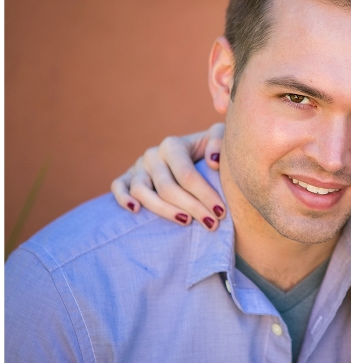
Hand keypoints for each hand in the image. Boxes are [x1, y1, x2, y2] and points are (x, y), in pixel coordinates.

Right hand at [111, 124, 225, 229]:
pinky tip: (136, 211)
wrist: (190, 152)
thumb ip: (219, 142)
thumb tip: (212, 162)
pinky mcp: (126, 177)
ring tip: (186, 221)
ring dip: (164, 210)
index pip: (187, 175)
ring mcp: (137, 166)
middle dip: (192, 207)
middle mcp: (152, 154)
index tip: (221, 213)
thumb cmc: (206, 149)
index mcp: (173, 145)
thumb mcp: (217, 138)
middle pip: (167, 188)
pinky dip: (123, 198)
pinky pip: (118, 186)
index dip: (204, 195)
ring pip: (142, 191)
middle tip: (211, 224)